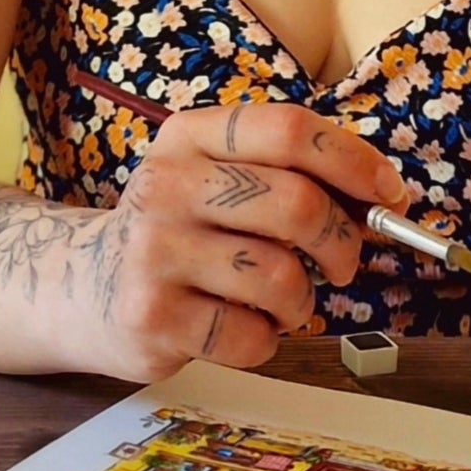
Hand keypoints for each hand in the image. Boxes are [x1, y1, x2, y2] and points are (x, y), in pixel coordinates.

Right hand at [88, 103, 406, 383]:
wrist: (81, 285)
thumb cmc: (178, 228)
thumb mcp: (214, 177)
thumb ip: (286, 173)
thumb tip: (385, 197)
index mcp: (190, 136)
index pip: (290, 129)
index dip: (354, 162)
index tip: (389, 195)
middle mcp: (167, 184)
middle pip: (297, 203)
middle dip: (342, 241)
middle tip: (342, 263)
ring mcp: (154, 252)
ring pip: (281, 277)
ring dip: (302, 300)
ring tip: (283, 301)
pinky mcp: (152, 318)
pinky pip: (252, 336)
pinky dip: (267, 340)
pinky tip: (242, 328)